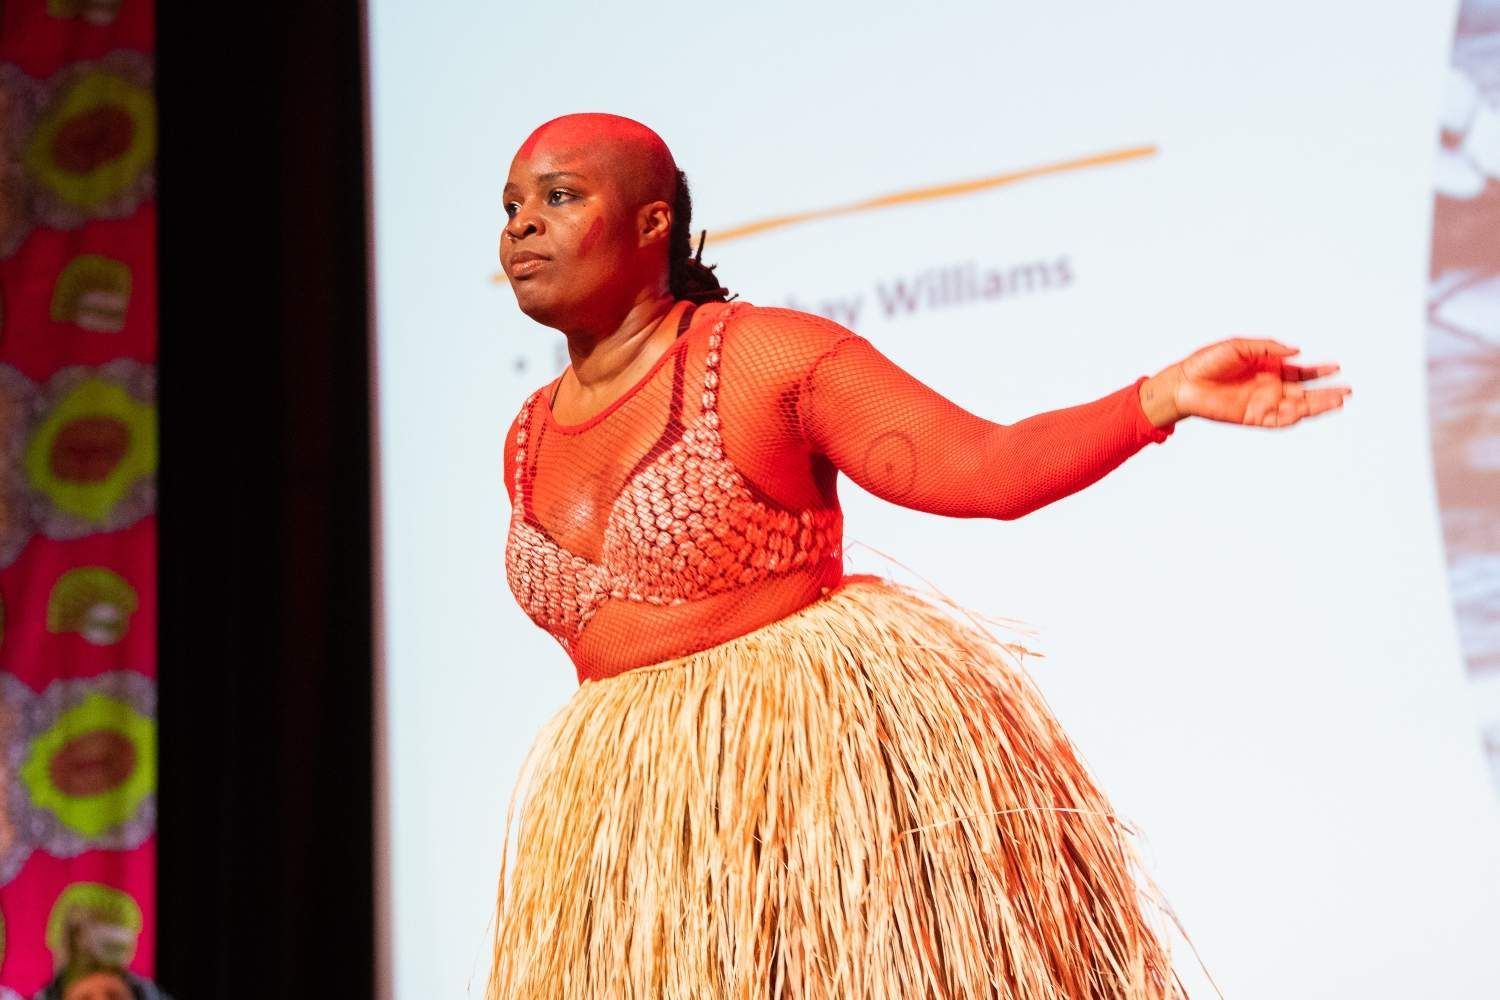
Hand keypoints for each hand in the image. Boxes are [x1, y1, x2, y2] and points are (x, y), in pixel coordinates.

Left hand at [1146, 338, 1350, 427]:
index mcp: (1268, 369)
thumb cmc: (1207, 361)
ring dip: (1318, 405)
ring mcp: (1262, 403)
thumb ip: (1269, 348)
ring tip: (1339, 400)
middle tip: (1348, 391)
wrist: (1184, 382)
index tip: (1336, 367)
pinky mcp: (1253, 417)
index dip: (1318, 371)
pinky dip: (1295, 416)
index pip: (1300, 372)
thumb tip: (1296, 351)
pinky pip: (1279, 419)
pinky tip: (1309, 411)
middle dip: (1326, 392)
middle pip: (1305, 392)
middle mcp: (1269, 387)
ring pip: (1297, 407)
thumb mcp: (1240, 346)